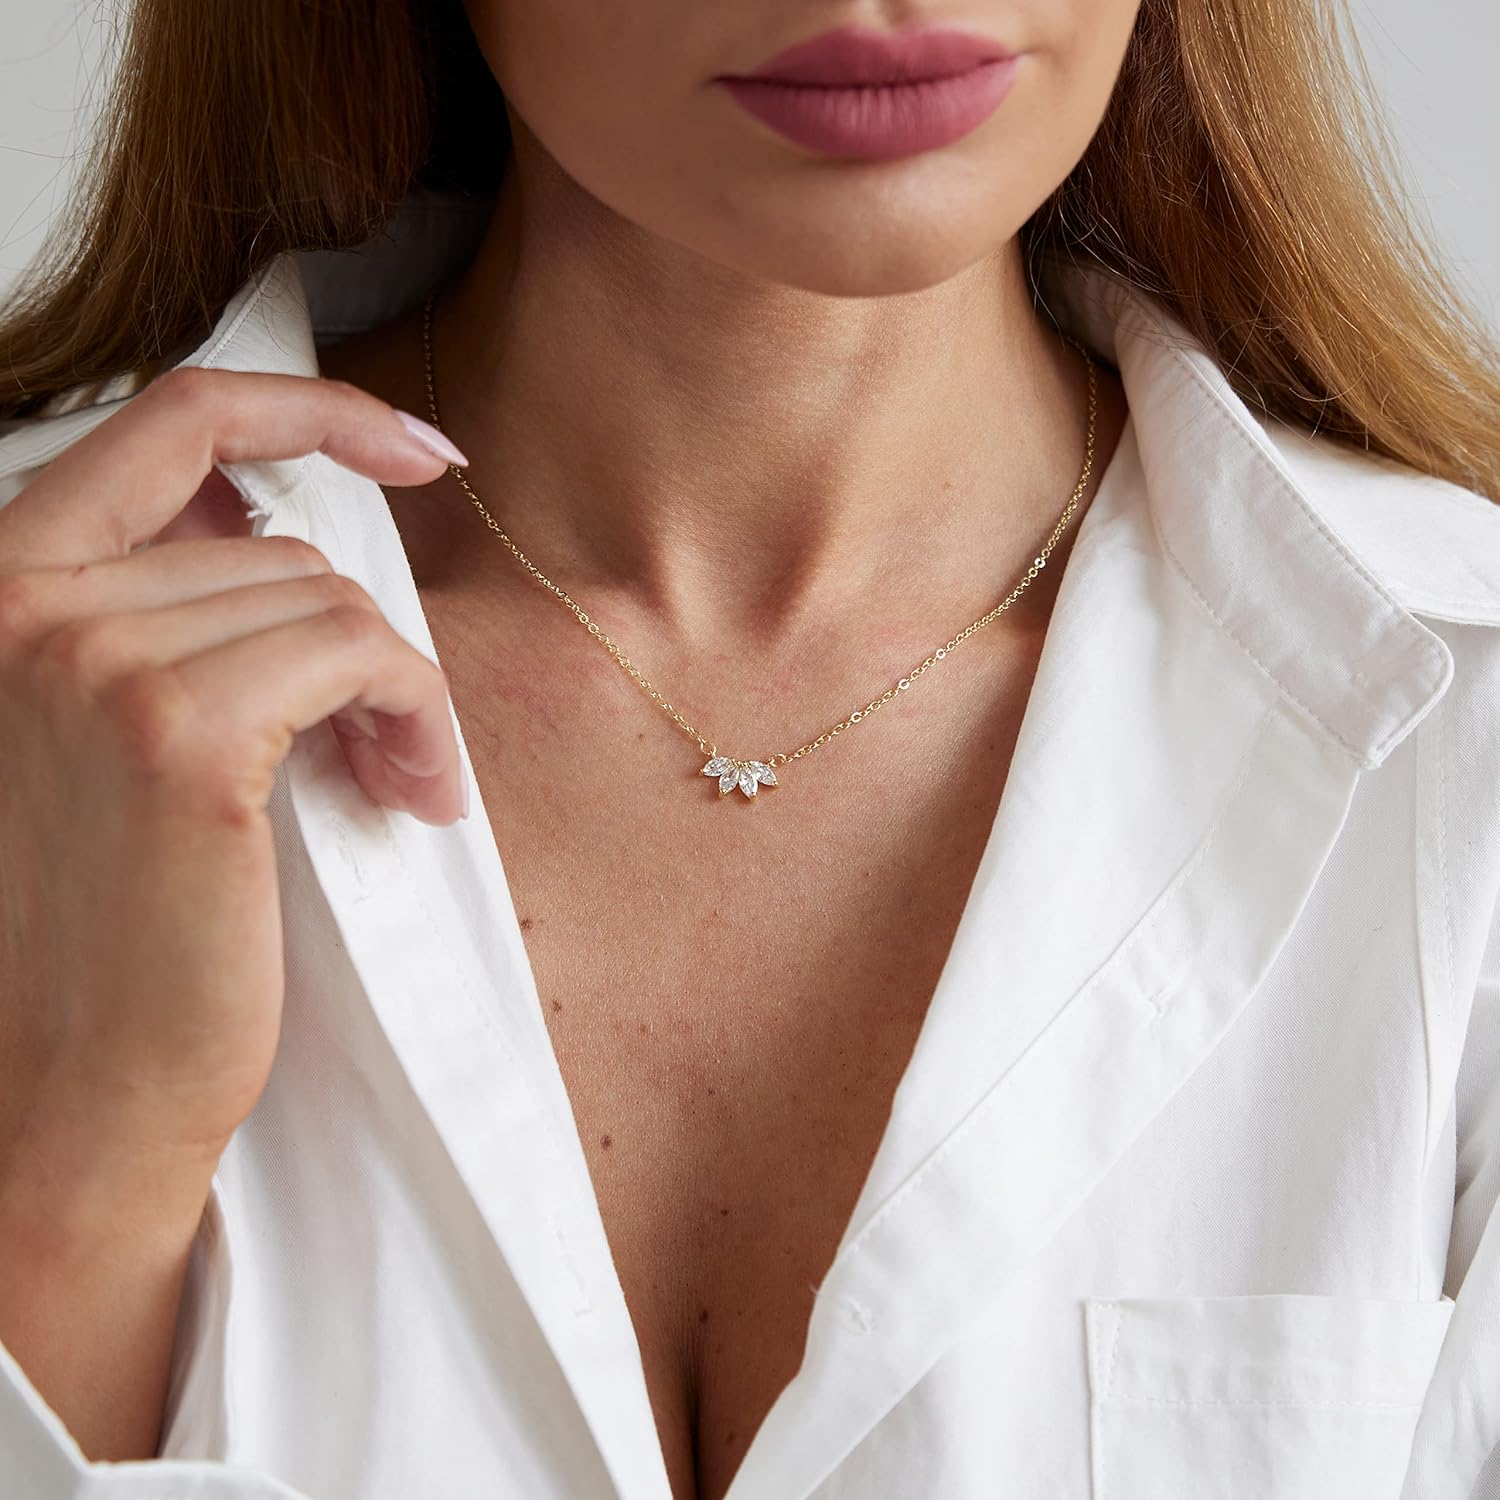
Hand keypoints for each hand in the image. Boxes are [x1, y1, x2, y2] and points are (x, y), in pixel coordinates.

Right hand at [0, 368, 461, 1172]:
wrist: (70, 1092)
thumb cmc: (110, 925)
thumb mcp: (111, 738)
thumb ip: (172, 620)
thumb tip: (285, 533)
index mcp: (1, 590)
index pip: (171, 423)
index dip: (309, 410)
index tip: (412, 445)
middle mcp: (23, 604)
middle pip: (283, 553)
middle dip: (360, 646)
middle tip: (386, 745)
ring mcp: (94, 662)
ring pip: (334, 606)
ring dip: (394, 695)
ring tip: (387, 781)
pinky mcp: (182, 736)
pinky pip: (366, 659)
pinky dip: (416, 718)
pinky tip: (412, 792)